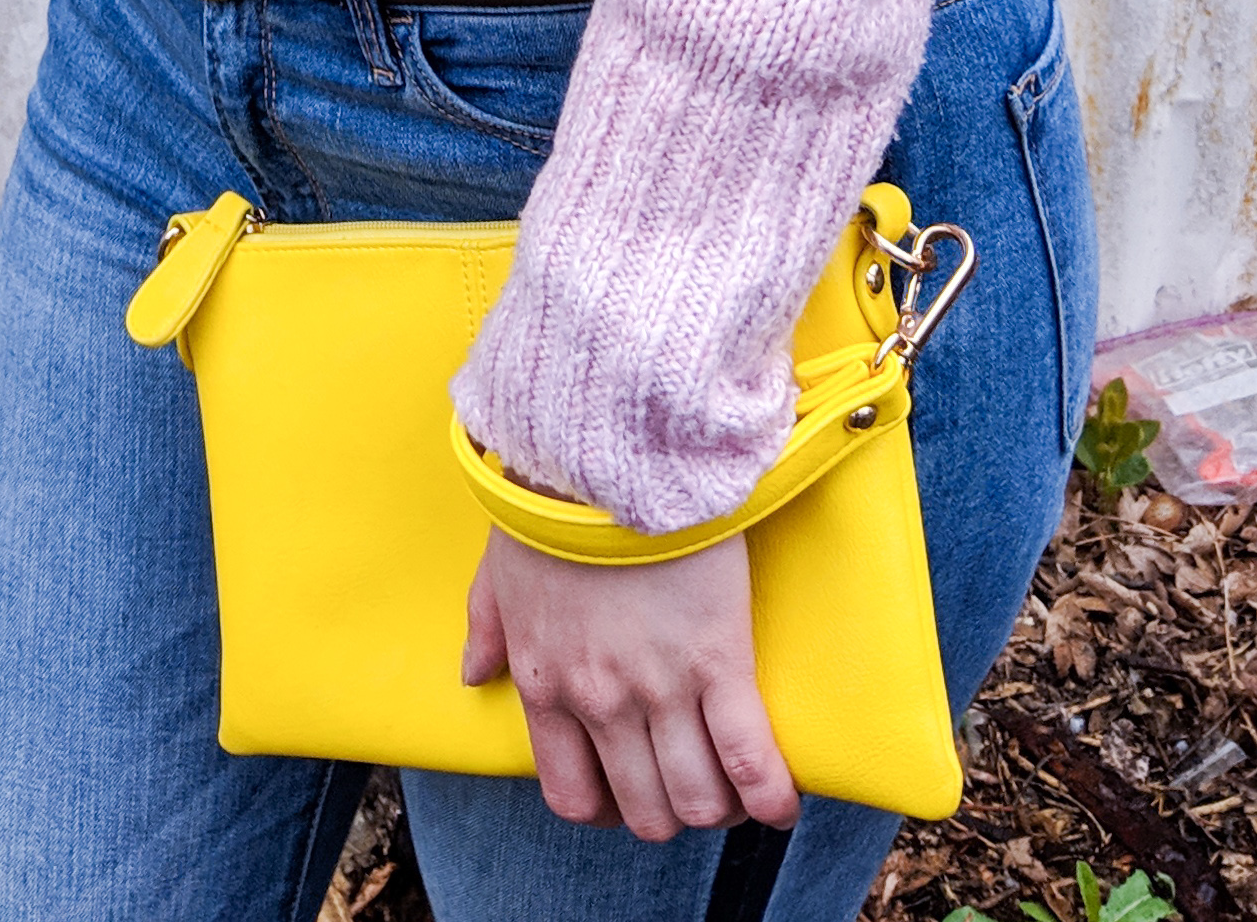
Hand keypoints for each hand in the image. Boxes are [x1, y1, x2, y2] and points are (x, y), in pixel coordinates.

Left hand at [464, 527, 799, 840]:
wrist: (611, 446)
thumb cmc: (552, 497)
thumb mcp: (500, 565)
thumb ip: (486, 627)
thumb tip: (475, 674)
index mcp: (546, 684)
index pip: (572, 795)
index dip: (607, 809)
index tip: (628, 794)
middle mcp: (600, 702)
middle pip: (644, 810)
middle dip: (670, 811)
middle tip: (692, 784)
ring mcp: (660, 688)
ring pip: (696, 800)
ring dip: (719, 807)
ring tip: (738, 788)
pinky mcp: (718, 660)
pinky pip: (748, 761)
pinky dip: (770, 796)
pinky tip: (781, 801)